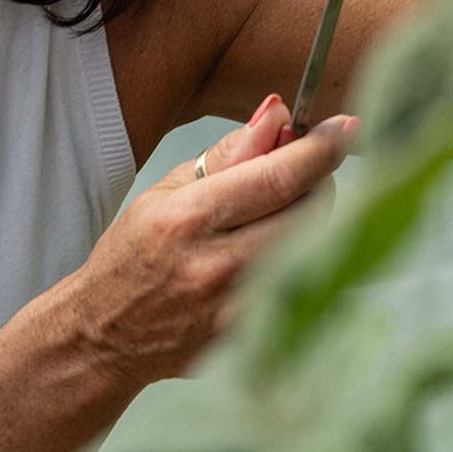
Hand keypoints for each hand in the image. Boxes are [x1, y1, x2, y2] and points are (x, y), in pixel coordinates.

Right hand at [59, 94, 356, 390]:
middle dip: (317, 181)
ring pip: (311, 247)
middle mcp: (217, 266)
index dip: (322, 149)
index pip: (279, 177)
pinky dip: (295, 259)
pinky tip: (264, 257)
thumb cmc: (132, 258)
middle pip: (309, 212)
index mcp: (188, 220)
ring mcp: (238, 309)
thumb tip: (277, 115)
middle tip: (298, 173)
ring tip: (272, 217)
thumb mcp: (164, 193)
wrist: (107, 336)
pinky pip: (298, 284)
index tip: (345, 128)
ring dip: (307, 220)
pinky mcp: (251, 336)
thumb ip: (226, 155)